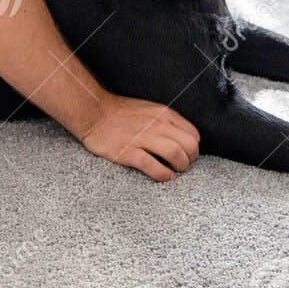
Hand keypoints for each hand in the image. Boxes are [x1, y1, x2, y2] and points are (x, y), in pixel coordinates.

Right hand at [78, 94, 200, 181]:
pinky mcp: (129, 152)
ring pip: (175, 154)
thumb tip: (182, 138)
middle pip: (188, 145)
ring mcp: (143, 138)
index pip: (193, 134)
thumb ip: (167, 121)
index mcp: (164, 114)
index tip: (188, 154)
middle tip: (184, 165)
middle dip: (191, 159)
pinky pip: (153, 166)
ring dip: (181, 167)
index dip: (193, 147)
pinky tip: (165, 177)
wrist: (94, 113)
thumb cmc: (122, 113)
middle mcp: (157, 125)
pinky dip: (164, 175)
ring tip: (176, 171)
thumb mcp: (150, 109)